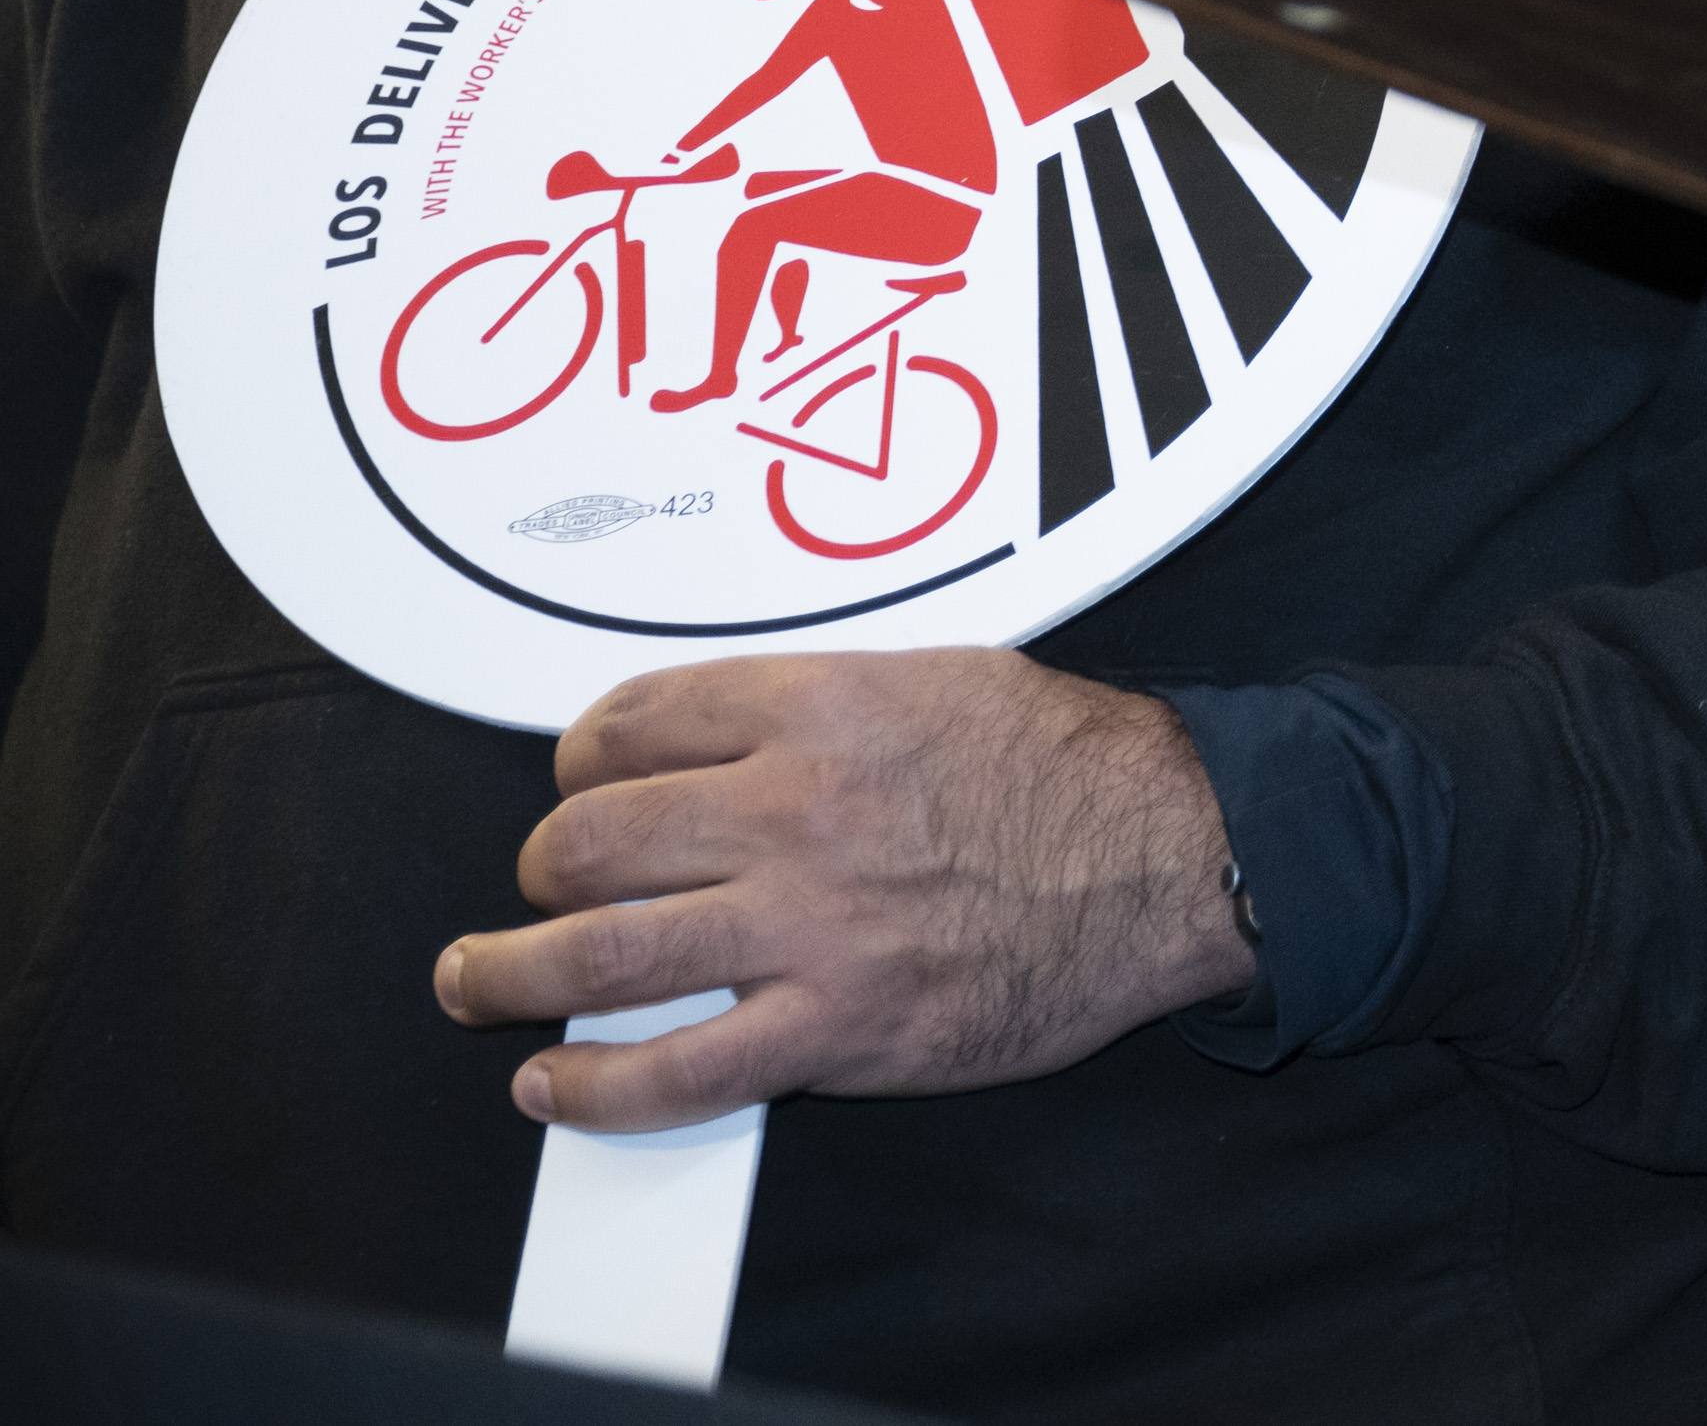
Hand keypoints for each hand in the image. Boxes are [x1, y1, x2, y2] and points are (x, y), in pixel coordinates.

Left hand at [436, 650, 1255, 1128]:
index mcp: (822, 709)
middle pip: (590, 839)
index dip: (582, 760)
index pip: (633, 724)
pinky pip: (674, 1069)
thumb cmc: (1073, 769)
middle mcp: (796, 809)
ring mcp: (808, 926)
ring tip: (478, 979)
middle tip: (537, 887)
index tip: (580, 786)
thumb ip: (823, 705)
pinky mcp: (835, 1027)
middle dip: (539, 866)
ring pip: (599, 951)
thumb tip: (724, 734)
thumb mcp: (944, 679)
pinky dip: (590, 1084)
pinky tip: (554, 1082)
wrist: (1170, 860)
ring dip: (508, 972)